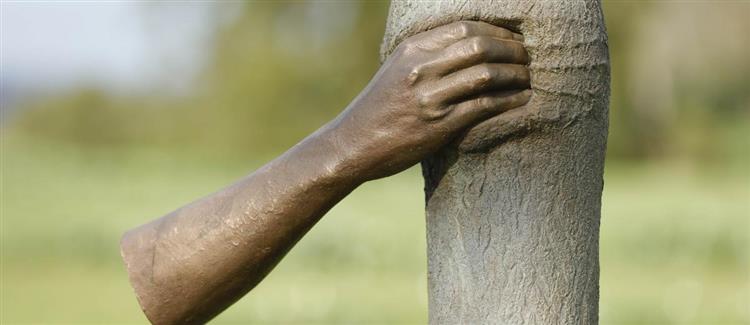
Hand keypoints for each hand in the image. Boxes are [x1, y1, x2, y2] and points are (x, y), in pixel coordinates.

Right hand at [328, 21, 531, 180]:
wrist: (353, 144)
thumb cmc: (378, 108)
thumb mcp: (396, 69)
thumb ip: (427, 55)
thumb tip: (468, 44)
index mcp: (412, 49)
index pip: (465, 27)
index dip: (497, 30)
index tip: (513, 38)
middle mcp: (420, 68)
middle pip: (480, 46)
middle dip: (512, 49)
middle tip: (528, 57)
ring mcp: (430, 97)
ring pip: (487, 74)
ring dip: (515, 74)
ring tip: (528, 77)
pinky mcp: (439, 124)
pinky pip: (485, 105)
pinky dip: (509, 101)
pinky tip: (521, 101)